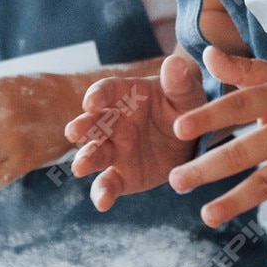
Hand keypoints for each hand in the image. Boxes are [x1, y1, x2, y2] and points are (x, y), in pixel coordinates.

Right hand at [65, 54, 208, 211]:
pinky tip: (102, 203)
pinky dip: (102, 193)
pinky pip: (108, 183)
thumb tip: (175, 63)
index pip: (106, 91)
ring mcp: (115, 149)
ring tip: (80, 167)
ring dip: (85, 158)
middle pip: (94, 122)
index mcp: (126, 96)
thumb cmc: (185, 108)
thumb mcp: (187, 95)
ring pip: (95, 153)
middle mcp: (114, 122)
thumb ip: (180, 83)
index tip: (91, 102)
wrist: (192, 140)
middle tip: (74, 132)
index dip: (97, 95)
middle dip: (83, 127)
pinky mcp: (122, 175)